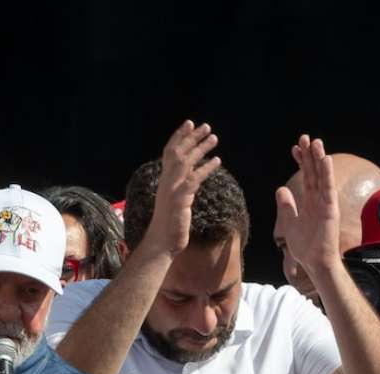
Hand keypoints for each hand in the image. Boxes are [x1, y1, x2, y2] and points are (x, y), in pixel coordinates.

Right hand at [148, 120, 220, 254]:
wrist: (162, 242)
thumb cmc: (170, 224)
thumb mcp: (175, 200)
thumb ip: (182, 186)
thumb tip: (192, 173)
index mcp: (164, 180)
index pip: (169, 152)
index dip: (179, 137)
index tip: (189, 124)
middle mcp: (166, 182)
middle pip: (177, 153)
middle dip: (191, 137)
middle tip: (206, 125)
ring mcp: (171, 190)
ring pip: (185, 162)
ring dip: (199, 148)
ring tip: (214, 137)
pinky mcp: (179, 200)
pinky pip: (193, 180)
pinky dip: (205, 168)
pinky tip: (217, 161)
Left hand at [275, 135, 339, 272]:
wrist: (313, 261)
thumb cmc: (304, 245)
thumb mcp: (289, 221)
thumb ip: (286, 205)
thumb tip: (281, 189)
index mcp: (310, 201)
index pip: (306, 176)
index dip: (301, 162)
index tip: (295, 148)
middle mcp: (319, 199)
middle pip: (314, 172)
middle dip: (309, 155)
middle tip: (304, 138)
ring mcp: (325, 203)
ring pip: (322, 177)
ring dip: (319, 159)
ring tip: (316, 142)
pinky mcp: (330, 210)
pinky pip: (328, 189)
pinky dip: (326, 174)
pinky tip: (325, 160)